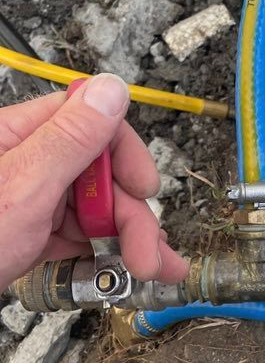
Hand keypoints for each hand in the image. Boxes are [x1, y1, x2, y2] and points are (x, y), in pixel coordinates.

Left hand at [0, 74, 189, 291]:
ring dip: (128, 240)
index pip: (89, 121)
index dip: (124, 155)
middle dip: (132, 214)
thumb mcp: (19, 191)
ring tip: (150, 272)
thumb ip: (69, 140)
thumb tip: (110, 89)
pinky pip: (75, 236)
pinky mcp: (25, 234)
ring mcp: (24, 201)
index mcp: (15, 137)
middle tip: (151, 254)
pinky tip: (120, 273)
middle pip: (97, 173)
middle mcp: (23, 163)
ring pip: (92, 209)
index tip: (145, 189)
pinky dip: (102, 255)